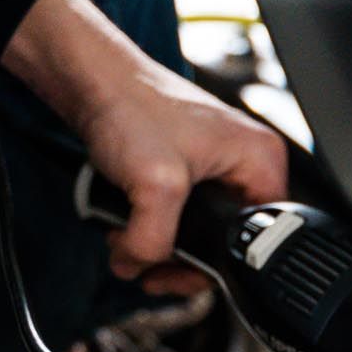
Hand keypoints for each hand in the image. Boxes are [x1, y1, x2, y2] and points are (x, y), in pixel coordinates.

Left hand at [3, 0, 287, 294]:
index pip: (258, 237)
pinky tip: (128, 228)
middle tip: (149, 268)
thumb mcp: (154, 184)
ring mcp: (215, 166)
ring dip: (160, 247)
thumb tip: (143, 267)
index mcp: (261, 161)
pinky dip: (151, 227)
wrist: (90, 78)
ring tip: (129, 246)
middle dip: (180, 261)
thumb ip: (155, 239)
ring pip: (197, 232)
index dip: (217, 263)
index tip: (180, 273)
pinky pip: (178, 214)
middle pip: (225, 240)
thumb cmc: (131, 105)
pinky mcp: (185, 167)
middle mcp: (245, 163)